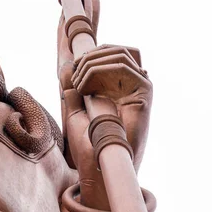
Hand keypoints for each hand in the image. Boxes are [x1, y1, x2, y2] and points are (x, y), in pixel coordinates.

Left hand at [62, 44, 151, 178]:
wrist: (99, 161)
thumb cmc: (88, 142)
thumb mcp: (75, 112)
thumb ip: (73, 91)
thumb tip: (67, 67)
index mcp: (116, 87)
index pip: (109, 55)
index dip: (90, 55)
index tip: (72, 66)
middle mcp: (130, 84)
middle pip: (115, 51)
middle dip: (90, 57)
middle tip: (73, 71)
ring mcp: (139, 86)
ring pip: (119, 55)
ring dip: (93, 63)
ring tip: (78, 82)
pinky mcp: (144, 92)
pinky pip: (123, 67)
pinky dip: (101, 70)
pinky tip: (85, 86)